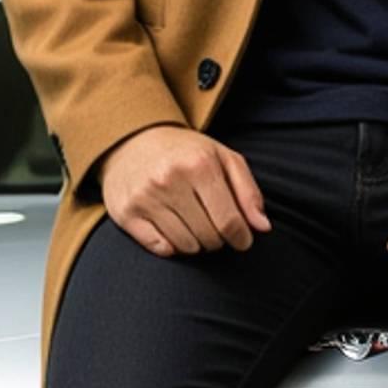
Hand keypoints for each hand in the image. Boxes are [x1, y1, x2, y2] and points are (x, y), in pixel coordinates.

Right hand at [98, 125, 270, 255]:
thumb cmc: (186, 152)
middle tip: (214, 227)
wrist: (133, 140)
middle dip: (218, 239)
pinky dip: (171, 246)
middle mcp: (169, 180)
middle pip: (209, 237)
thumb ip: (248, 192)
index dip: (241, 238)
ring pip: (185, 246)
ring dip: (196, 244)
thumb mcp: (223, 159)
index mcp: (199, 165)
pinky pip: (159, 248)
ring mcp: (145, 197)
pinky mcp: (126, 213)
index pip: (229, 221)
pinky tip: (173, 230)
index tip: (242, 240)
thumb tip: (262, 227)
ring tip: (194, 226)